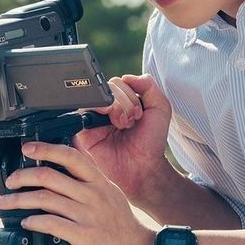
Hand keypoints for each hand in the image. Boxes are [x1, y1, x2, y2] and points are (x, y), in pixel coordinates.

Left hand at [0, 140, 157, 244]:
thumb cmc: (124, 226)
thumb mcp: (111, 193)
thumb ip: (91, 182)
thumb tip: (67, 170)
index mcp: (99, 180)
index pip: (70, 155)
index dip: (46, 148)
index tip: (27, 148)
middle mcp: (93, 193)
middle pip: (51, 175)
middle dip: (23, 176)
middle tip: (9, 181)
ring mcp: (89, 214)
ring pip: (46, 199)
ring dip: (21, 200)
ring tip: (6, 204)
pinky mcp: (85, 236)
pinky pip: (53, 224)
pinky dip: (35, 222)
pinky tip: (26, 222)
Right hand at [72, 74, 172, 201]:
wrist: (144, 167)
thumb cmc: (150, 141)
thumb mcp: (160, 107)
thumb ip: (149, 85)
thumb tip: (128, 76)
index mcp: (122, 101)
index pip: (119, 82)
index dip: (130, 93)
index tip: (140, 112)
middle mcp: (107, 108)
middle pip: (108, 87)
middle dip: (125, 101)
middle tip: (133, 120)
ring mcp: (95, 119)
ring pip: (98, 96)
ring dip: (116, 107)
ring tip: (125, 124)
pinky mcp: (85, 131)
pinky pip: (84, 112)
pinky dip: (101, 112)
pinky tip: (114, 123)